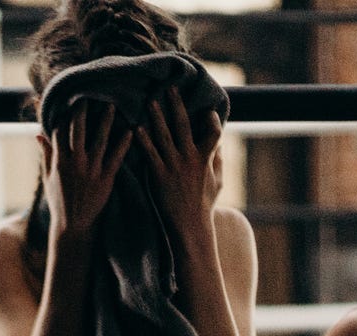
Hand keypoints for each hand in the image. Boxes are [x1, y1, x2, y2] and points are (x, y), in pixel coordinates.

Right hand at [38, 101, 134, 234]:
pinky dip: (123, 144)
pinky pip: (116, 158)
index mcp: (60, 161)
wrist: (73, 225)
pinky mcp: (106, 179)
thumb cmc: (59, 201)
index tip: (69, 99)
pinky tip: (130, 130)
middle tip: (89, 93)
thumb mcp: (48, 177)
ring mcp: (91, 171)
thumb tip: (38, 134)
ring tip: (111, 105)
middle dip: (83, 111)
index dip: (64, 115)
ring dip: (105, 121)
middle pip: (78, 131)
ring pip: (99, 140)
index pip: (60, 132)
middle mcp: (75, 163)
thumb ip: (46, 154)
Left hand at [136, 86, 223, 228]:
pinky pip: (150, 154)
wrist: (189, 226)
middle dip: (177, 105)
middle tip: (171, 88)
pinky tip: (136, 128)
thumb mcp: (218, 182)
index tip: (208, 110)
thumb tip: (220, 145)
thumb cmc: (204, 205)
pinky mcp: (158, 176)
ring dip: (157, 117)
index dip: (212, 120)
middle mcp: (190, 159)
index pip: (214, 133)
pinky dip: (143, 140)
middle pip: (184, 126)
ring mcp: (173, 166)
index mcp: (206, 159)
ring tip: (150, 101)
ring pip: (164, 135)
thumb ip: (218, 161)